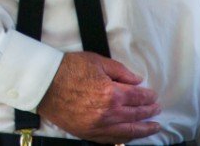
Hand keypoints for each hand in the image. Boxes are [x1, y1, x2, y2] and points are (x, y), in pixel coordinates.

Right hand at [36, 51, 160, 143]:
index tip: (153, 95)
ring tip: (153, 127)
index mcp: (111, 93)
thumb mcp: (96, 61)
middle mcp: (108, 113)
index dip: (148, 96)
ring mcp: (98, 126)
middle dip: (149, 111)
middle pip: (136, 115)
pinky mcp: (88, 133)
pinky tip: (132, 135)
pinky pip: (112, 139)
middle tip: (156, 109)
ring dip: (143, 129)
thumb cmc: (67, 69)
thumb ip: (120, 71)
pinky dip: (125, 137)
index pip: (138, 97)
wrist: (42, 83)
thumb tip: (137, 80)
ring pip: (128, 131)